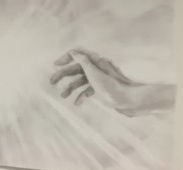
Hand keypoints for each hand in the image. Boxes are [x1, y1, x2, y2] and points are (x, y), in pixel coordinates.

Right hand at [50, 49, 174, 116]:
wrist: (130, 101)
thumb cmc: (113, 87)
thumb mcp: (94, 73)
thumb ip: (82, 61)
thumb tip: (73, 52)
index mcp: (96, 61)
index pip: (77, 53)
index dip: (65, 58)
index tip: (55, 66)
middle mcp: (97, 67)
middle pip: (77, 68)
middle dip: (64, 75)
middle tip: (52, 83)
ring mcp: (100, 78)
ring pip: (81, 80)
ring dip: (71, 87)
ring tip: (63, 96)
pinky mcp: (103, 89)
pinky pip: (88, 90)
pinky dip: (81, 95)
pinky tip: (76, 103)